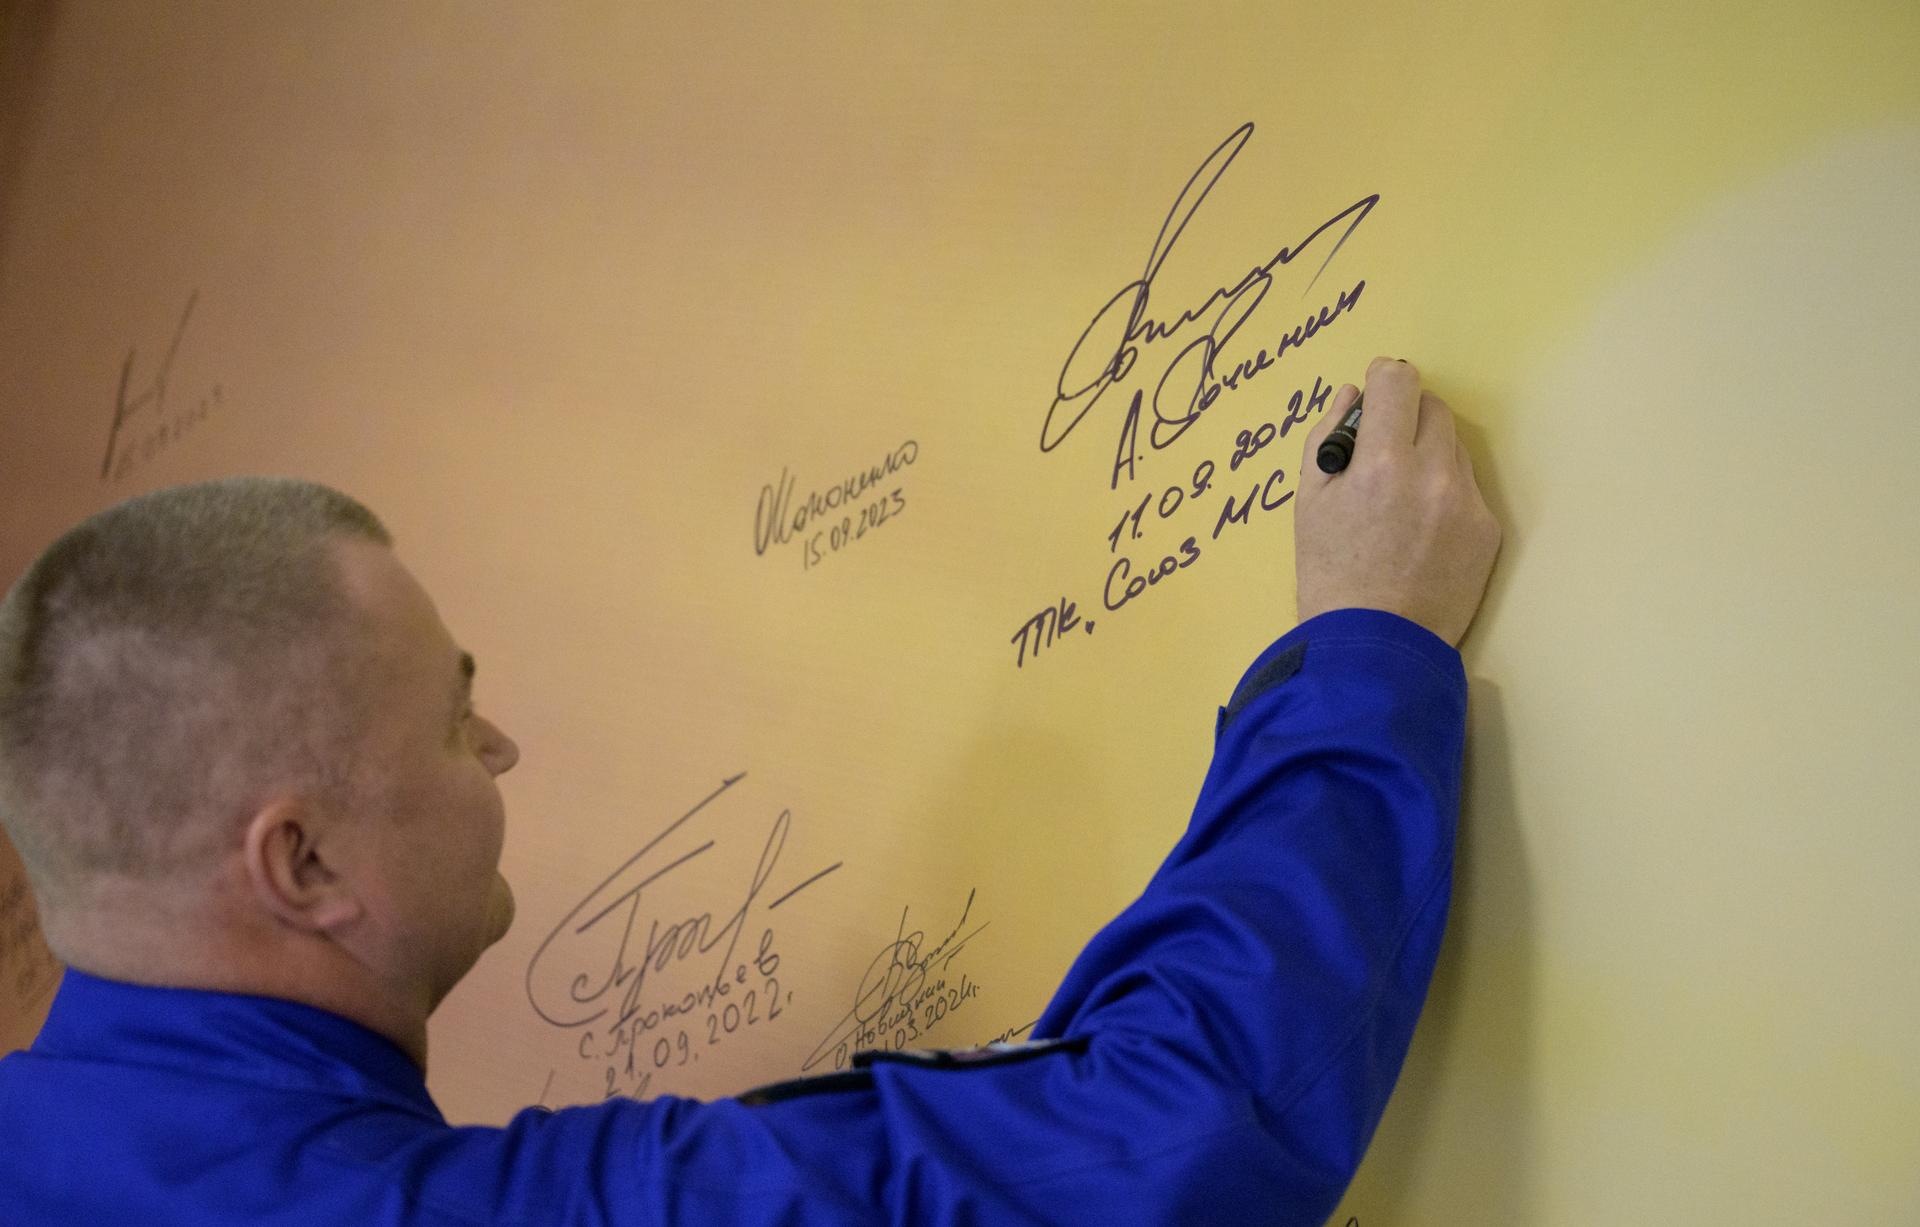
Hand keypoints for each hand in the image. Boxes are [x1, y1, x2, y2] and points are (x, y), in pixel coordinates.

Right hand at [1294, 357, 1501, 646]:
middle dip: (1407, 415)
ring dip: (1428, 453)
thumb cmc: (1329, 575)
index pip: (1397, 381)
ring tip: (1400, 497)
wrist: (1375, 648)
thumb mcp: (1308, 503)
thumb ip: (1327, 439)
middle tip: (1384, 447)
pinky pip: (1466, 488)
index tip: (1377, 388)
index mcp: (1382, 462)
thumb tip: (1351, 395)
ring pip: (1453, 446)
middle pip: (1432, 406)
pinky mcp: (1487, 530)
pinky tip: (1421, 529)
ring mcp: (1467, 502)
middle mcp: (1434, 473)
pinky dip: (1444, 493)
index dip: (1383, 378)